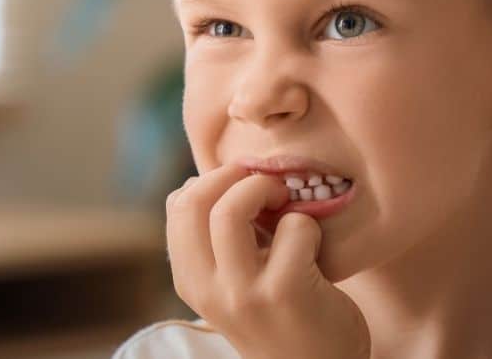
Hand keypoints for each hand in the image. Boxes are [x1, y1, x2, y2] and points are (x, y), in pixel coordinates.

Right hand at [165, 163, 370, 358]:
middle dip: (233, 175)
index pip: (178, 204)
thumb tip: (209, 179)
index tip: (241, 185)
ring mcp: (243, 294)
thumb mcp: (232, 282)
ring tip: (286, 201)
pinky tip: (313, 247)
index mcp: (191, 281)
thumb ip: (218, 240)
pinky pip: (294, 226)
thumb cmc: (280, 316)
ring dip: (265, 188)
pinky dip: (307, 223)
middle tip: (266, 184)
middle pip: (194, 200)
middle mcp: (208, 290)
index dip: (213, 180)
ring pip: (231, 209)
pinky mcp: (285, 293)